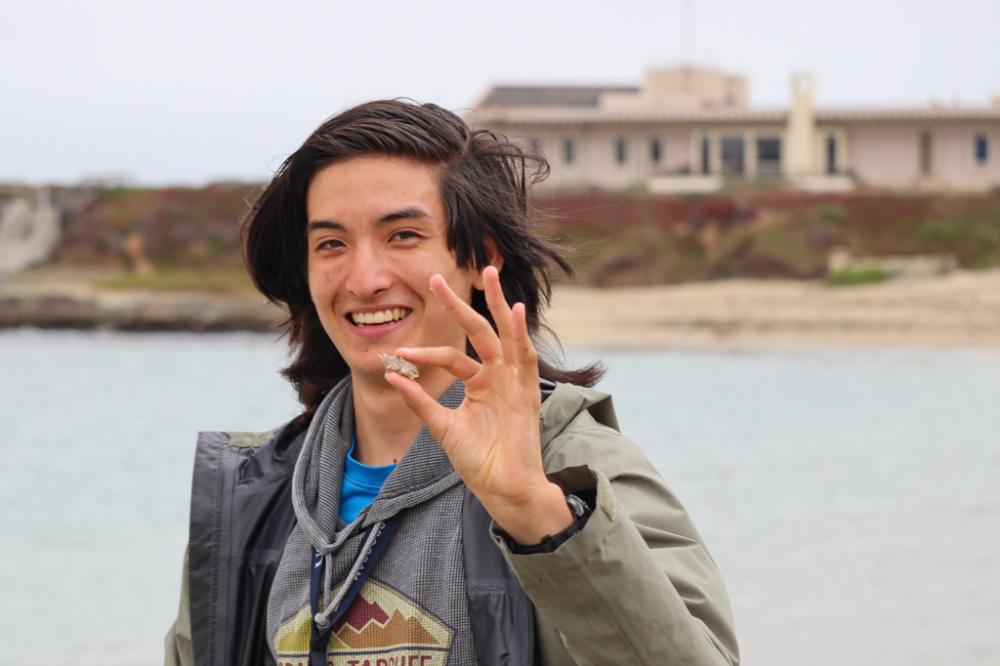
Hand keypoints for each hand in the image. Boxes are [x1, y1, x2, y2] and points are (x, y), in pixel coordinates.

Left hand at [384, 266, 571, 542]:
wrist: (502, 489)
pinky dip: (522, 334)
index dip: (424, 353)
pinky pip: (526, 358)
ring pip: (505, 334)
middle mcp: (498, 376)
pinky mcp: (528, 393)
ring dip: (498, 303)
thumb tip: (392, 375)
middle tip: (437, 277)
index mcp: (479, 383)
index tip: (399, 353)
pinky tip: (516, 311)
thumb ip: (420, 402)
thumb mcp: (441, 427)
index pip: (451, 356)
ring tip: (490, 273)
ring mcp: (514, 382)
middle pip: (480, 331)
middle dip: (459, 304)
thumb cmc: (478, 461)